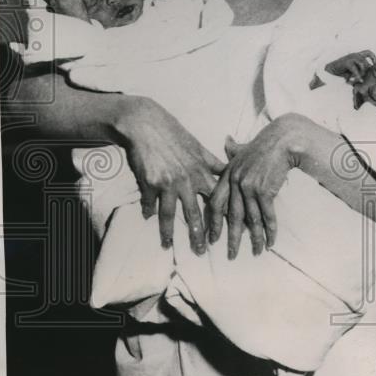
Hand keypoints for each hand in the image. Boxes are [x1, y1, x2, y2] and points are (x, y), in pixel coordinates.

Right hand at [117, 98, 225, 253]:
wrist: (147, 124)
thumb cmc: (175, 134)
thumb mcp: (198, 147)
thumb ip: (213, 163)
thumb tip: (229, 172)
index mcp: (201, 171)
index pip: (216, 198)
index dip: (222, 216)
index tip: (228, 232)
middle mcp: (187, 180)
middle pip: (194, 213)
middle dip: (198, 235)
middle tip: (201, 251)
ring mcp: (168, 183)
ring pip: (169, 214)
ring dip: (168, 233)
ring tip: (168, 246)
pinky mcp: (149, 182)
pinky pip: (149, 202)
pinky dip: (147, 211)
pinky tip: (147, 218)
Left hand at [207, 113, 307, 258]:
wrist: (283, 139)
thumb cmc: (265, 143)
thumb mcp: (243, 147)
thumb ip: (232, 149)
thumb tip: (226, 140)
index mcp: (228, 174)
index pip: (216, 203)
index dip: (214, 223)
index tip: (213, 239)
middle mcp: (236, 182)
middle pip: (232, 216)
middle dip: (232, 239)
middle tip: (231, 255)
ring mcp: (250, 187)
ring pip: (251, 219)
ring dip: (254, 239)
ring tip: (255, 252)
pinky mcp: (265, 190)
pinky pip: (267, 216)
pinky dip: (270, 230)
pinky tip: (270, 242)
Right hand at [324, 50, 375, 83]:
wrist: (331, 70)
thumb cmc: (343, 71)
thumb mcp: (353, 69)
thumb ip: (360, 70)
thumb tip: (369, 74)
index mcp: (357, 55)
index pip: (368, 53)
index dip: (373, 57)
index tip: (374, 64)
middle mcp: (355, 55)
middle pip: (366, 63)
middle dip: (366, 71)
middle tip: (362, 78)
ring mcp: (351, 57)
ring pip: (363, 65)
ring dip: (362, 74)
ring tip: (358, 79)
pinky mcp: (347, 62)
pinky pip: (355, 70)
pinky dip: (357, 76)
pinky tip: (358, 80)